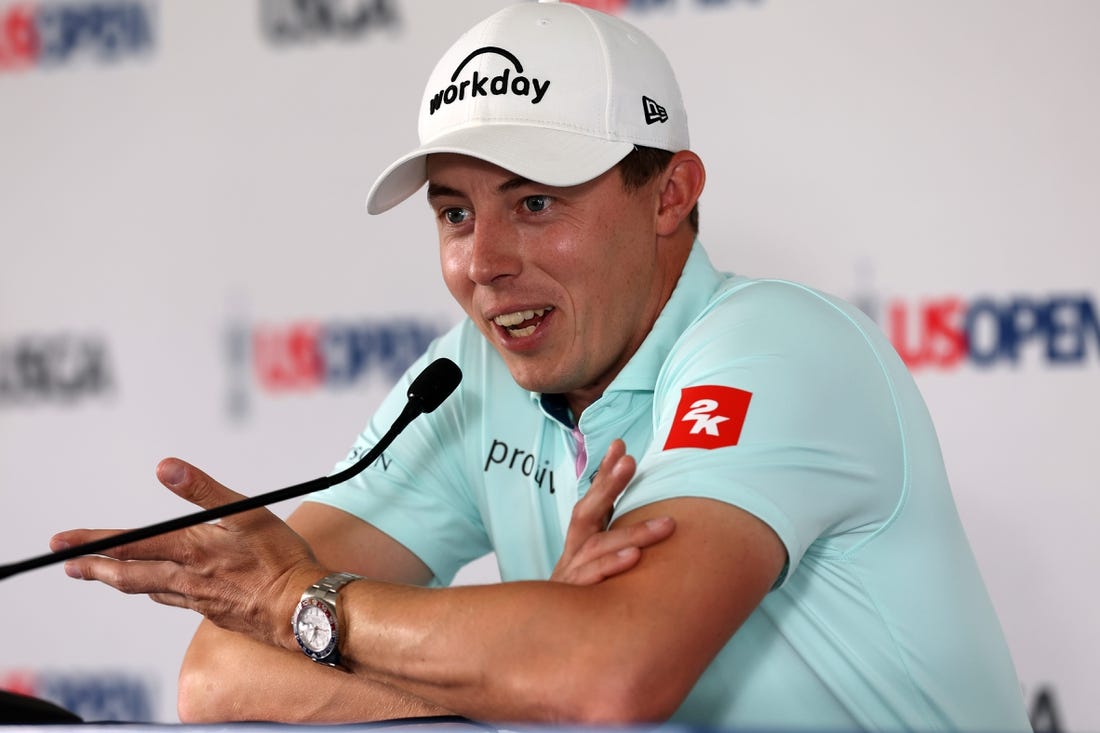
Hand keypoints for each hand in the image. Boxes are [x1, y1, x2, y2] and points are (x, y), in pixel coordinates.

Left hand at [50, 458, 325, 650]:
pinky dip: (155, 591)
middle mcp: (187, 578)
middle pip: (128, 576)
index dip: (93, 543)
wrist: (303, 609)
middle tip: (68, 566)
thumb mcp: (247, 514)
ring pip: (147, 589)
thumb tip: (165, 467)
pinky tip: (157, 589)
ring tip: (103, 575)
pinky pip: (174, 600)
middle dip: (95, 569)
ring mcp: (198, 598)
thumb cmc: (281, 559)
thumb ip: (204, 490)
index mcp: (191, 550)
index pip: (130, 545)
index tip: (63, 543)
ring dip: (119, 581)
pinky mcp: (213, 611)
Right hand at [551, 439, 674, 584]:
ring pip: (598, 546)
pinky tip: (634, 558)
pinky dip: (612, 567)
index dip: (604, 473)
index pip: (593, 500)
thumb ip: (614, 541)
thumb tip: (653, 526)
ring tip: (666, 525)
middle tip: (629, 461)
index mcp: (580, 540)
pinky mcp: (573, 597)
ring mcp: (572, 574)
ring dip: (631, 532)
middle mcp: (574, 551)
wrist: (547, 639)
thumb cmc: (581, 596)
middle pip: (587, 511)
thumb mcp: (594, 564)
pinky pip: (592, 579)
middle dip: (607, 485)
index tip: (620, 444)